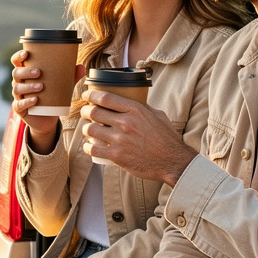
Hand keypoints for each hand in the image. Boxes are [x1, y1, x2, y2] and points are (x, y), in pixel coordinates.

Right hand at [11, 49, 85, 152]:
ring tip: (41, 87)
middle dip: (26, 71)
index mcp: (26, 73)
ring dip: (28, 87)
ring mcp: (18, 96)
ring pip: (17, 88)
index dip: (18, 56)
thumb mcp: (62, 85)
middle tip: (39, 72)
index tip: (26, 53)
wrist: (47, 118)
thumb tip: (82, 66)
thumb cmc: (52, 96)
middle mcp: (19, 83)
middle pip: (16, 73)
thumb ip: (71, 76)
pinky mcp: (19, 109)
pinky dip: (26, 102)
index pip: (17, 62)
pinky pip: (19, 104)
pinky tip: (35, 100)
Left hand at [81, 89, 196, 185]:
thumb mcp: (158, 115)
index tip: (87, 96)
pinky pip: (93, 148)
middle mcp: (126, 123)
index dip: (92, 96)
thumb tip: (132, 100)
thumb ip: (143, 107)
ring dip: (86, 129)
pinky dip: (88, 146)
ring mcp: (120, 140)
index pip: (106, 97)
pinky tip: (90, 145)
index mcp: (136, 110)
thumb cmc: (166, 139)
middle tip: (85, 112)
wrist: (172, 161)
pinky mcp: (117, 156)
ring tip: (88, 130)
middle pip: (94, 112)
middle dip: (85, 111)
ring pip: (90, 130)